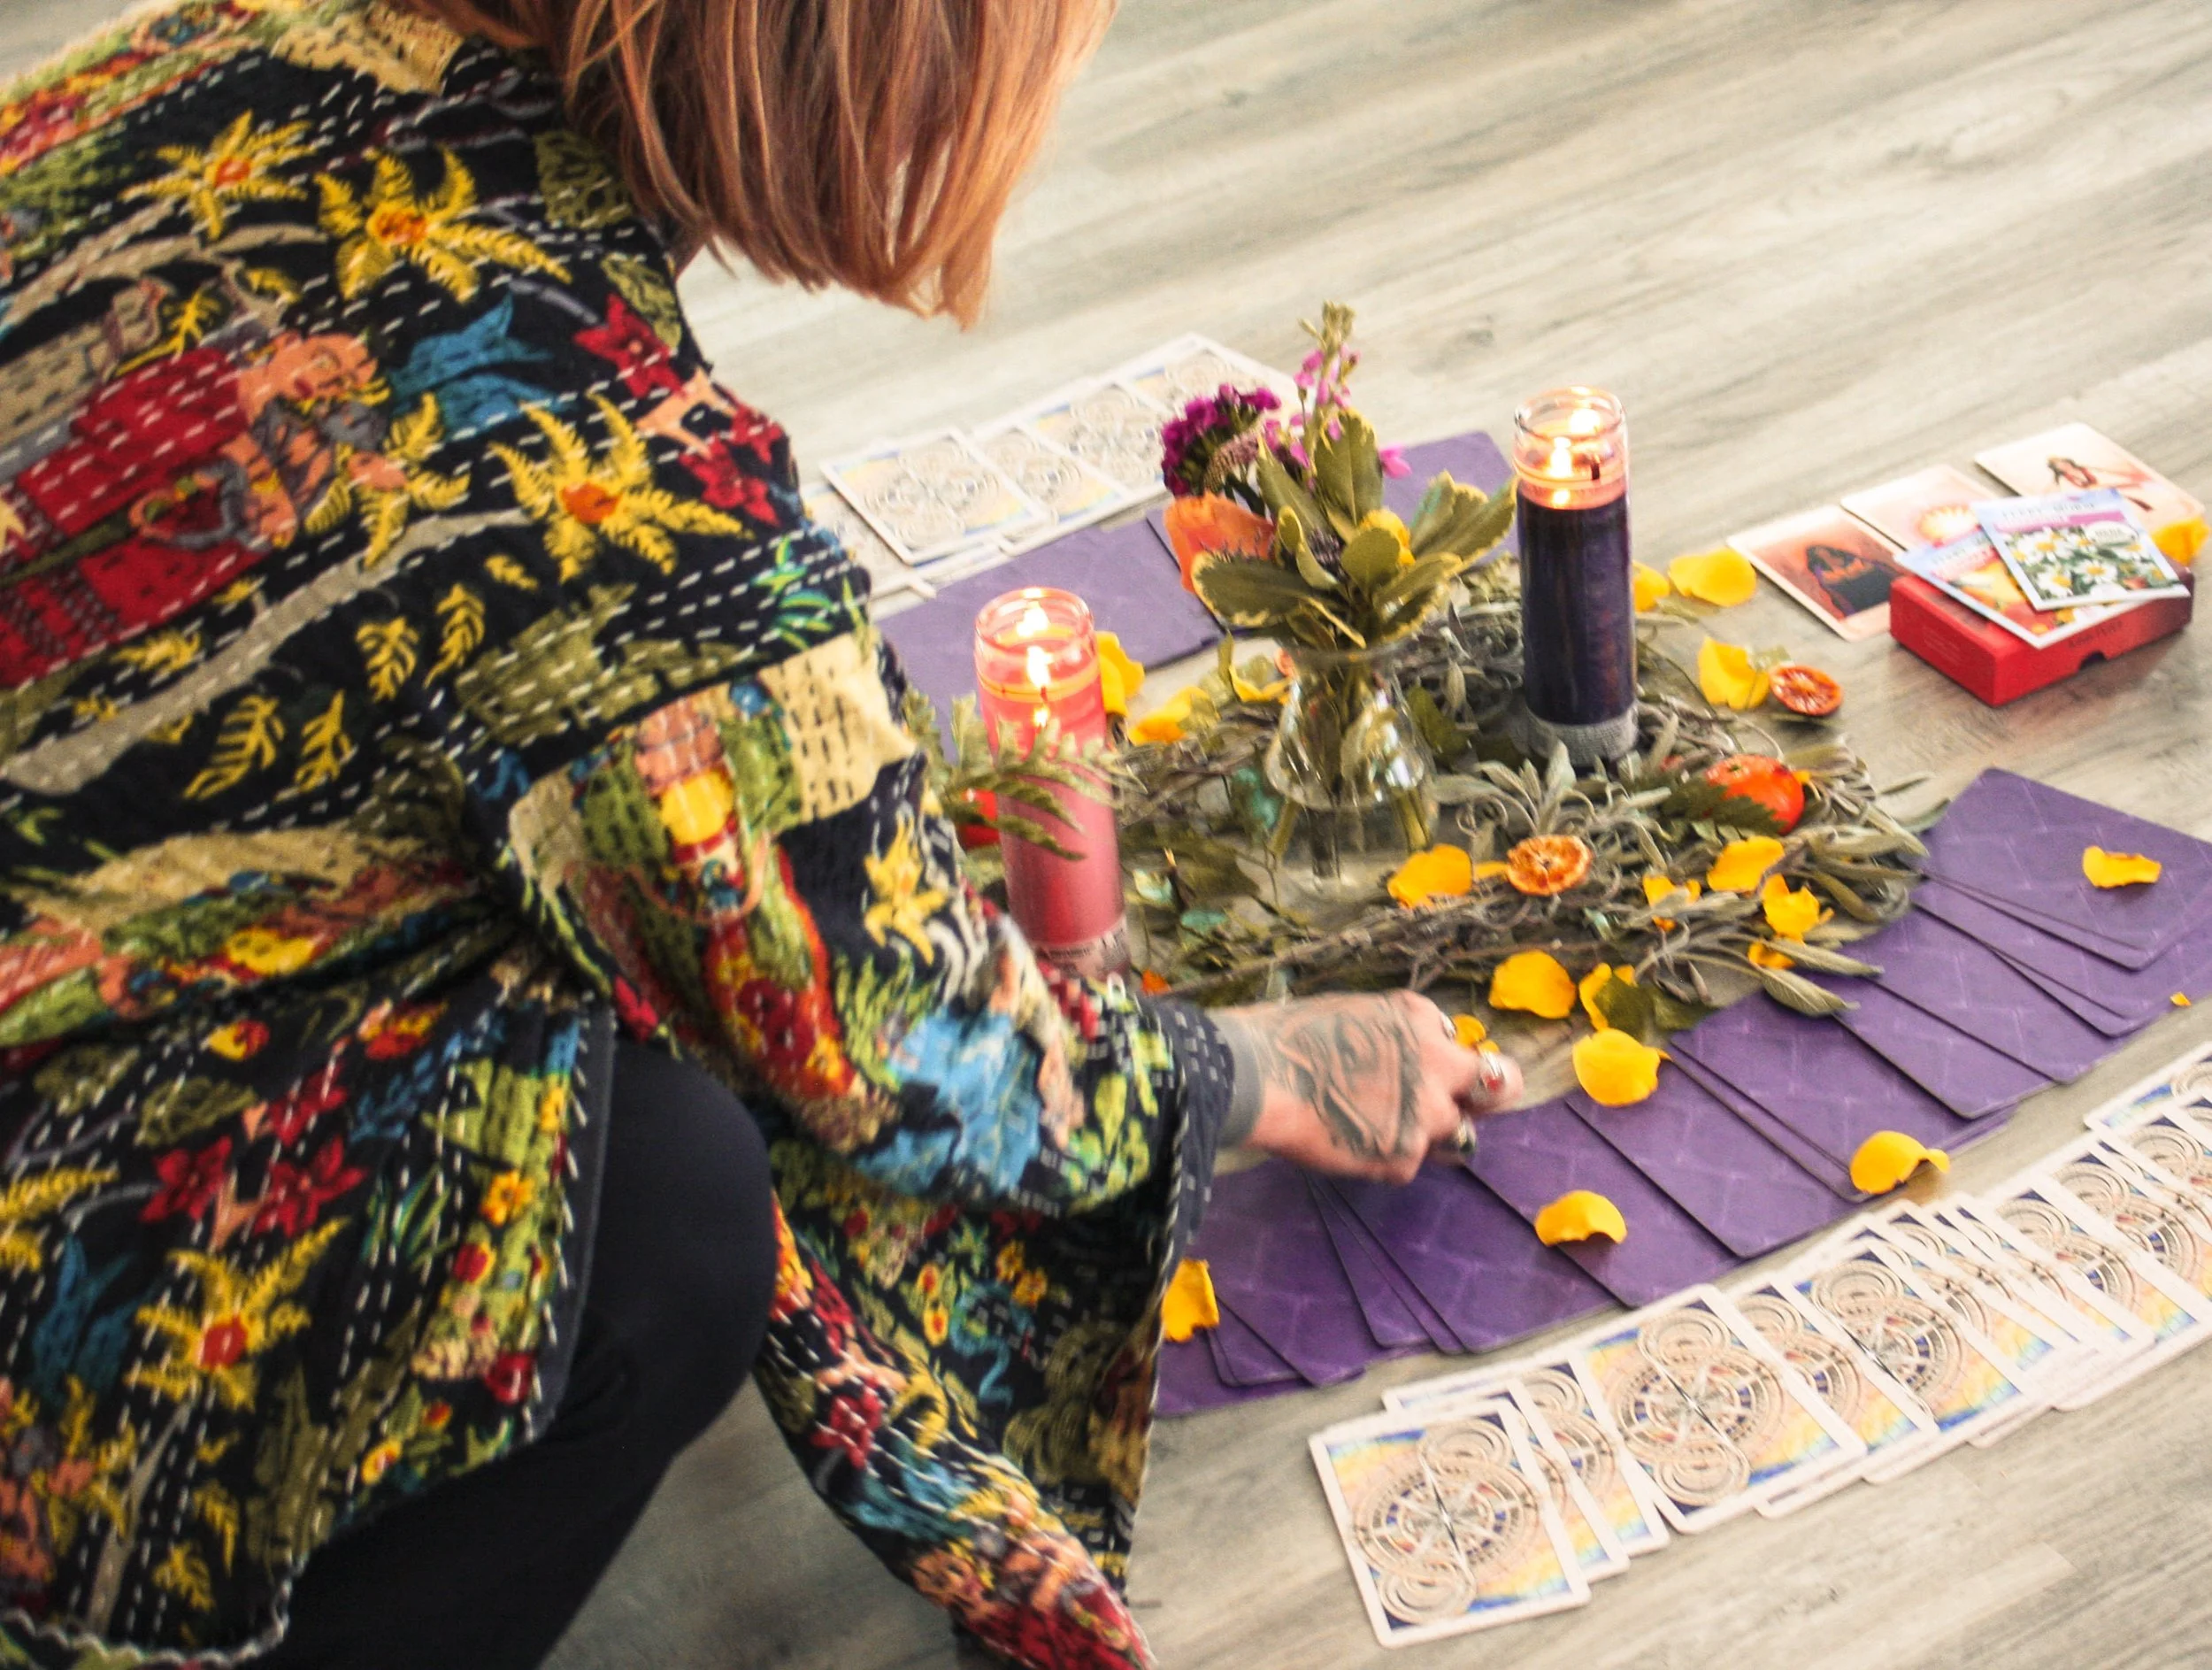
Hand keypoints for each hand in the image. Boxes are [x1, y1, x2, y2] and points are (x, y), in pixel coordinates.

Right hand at [1219, 991, 1522, 1184]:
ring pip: (1457, 1136)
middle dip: (1484, 1098)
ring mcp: (1426, 1114)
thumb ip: (1392, 1036)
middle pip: (1501, 1088)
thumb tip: (1401, 1057)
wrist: (1256, 1077)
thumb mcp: (1352, 1013)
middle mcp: (1438, 1064)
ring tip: (1383, 1131)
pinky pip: (1408, 1164)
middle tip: (1460, 1107)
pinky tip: (1348, 1145)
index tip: (1430, 1069)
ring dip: (1432, 1136)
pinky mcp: (1403, 1157)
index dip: (1448, 1060)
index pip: (1460, 1040)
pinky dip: (1384, 1159)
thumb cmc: (1287, 1037)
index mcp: (1420, 1018)